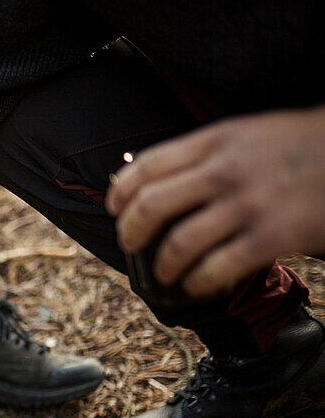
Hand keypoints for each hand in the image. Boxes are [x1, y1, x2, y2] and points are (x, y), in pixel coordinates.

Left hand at [108, 105, 324, 296]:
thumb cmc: (303, 145)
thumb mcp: (250, 133)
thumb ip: (208, 153)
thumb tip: (160, 179)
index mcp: (217, 140)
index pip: (147, 166)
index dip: (121, 192)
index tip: (115, 209)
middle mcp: (226, 170)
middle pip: (151, 205)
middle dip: (130, 232)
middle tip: (130, 245)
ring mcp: (249, 204)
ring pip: (178, 243)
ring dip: (162, 265)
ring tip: (164, 273)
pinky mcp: (273, 236)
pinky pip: (216, 268)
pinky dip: (196, 281)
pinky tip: (195, 284)